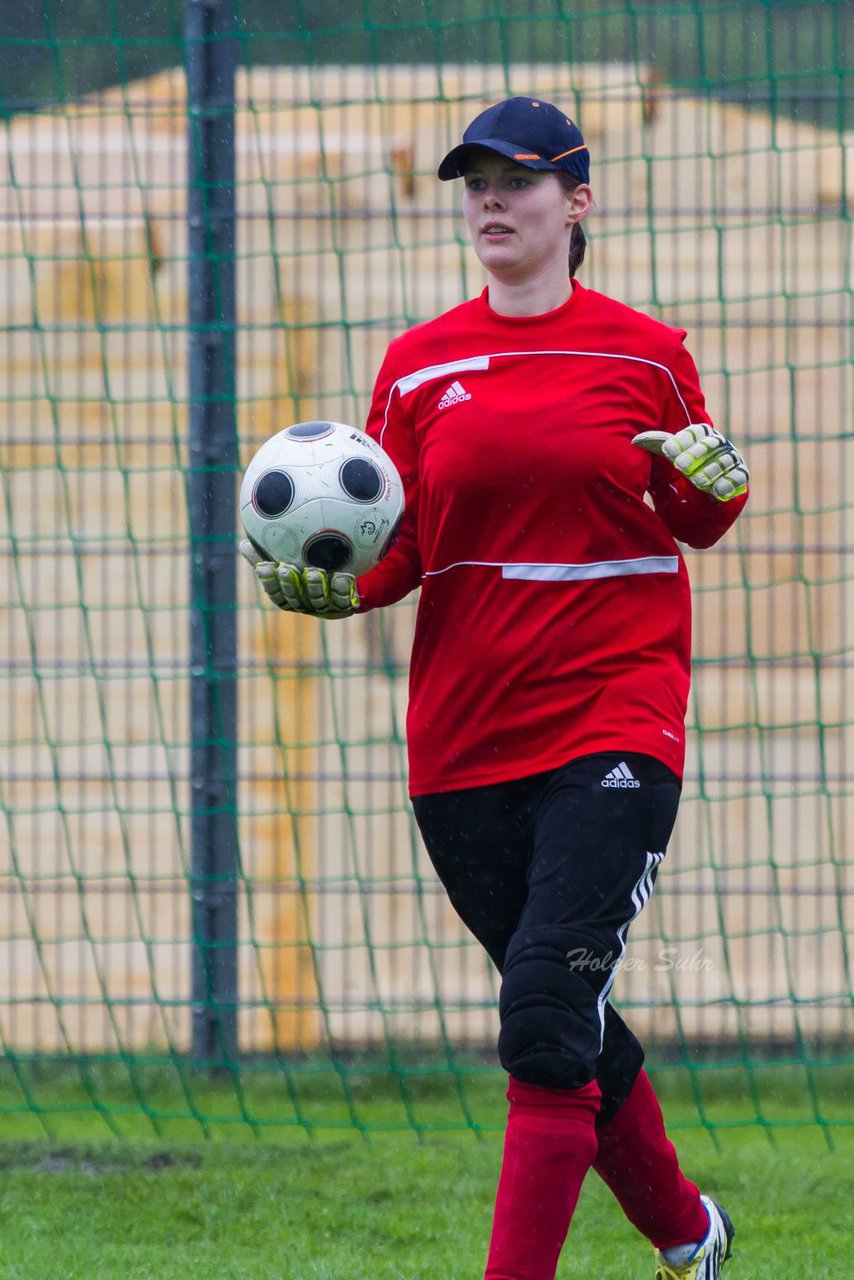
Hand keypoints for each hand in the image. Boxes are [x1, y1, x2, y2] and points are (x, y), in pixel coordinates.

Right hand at [238, 540, 358, 617]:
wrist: (344, 583)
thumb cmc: (308, 572)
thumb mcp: (287, 563)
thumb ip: (265, 557)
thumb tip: (242, 544)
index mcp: (290, 598)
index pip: (276, 594)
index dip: (269, 582)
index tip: (265, 566)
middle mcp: (306, 605)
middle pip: (295, 599)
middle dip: (290, 585)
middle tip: (286, 569)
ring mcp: (326, 608)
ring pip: (318, 601)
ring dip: (315, 587)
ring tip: (314, 572)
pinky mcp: (345, 606)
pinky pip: (343, 600)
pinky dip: (342, 588)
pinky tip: (341, 576)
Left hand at [632, 424, 748, 501]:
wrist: (697, 495)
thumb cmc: (680, 469)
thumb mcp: (667, 457)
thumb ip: (655, 445)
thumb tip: (636, 440)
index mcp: (701, 435)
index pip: (694, 432)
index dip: (682, 441)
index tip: (668, 452)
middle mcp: (719, 443)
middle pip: (711, 445)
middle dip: (696, 454)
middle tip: (680, 466)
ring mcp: (731, 459)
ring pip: (724, 461)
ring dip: (711, 471)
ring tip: (698, 481)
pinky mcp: (740, 476)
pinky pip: (738, 477)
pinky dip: (729, 483)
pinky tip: (718, 491)